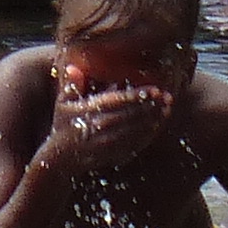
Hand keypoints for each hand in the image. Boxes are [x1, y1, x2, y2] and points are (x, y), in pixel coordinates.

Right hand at [40, 77, 172, 174]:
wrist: (59, 159)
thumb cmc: (63, 126)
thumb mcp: (62, 103)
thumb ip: (71, 84)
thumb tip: (73, 67)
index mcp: (90, 112)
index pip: (120, 102)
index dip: (139, 96)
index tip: (155, 89)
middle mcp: (101, 128)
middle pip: (132, 115)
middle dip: (152, 106)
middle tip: (168, 97)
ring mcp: (109, 144)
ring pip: (136, 130)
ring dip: (153, 119)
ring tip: (167, 108)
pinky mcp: (113, 155)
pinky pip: (135, 145)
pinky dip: (147, 135)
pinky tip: (157, 125)